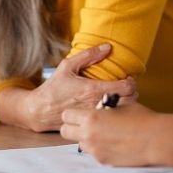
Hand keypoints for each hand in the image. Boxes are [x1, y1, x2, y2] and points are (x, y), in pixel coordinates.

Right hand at [2, 44, 135, 131]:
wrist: (40, 111)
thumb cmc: (53, 88)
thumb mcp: (67, 66)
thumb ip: (88, 55)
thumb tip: (107, 47)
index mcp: (94, 90)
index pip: (127, 88)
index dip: (131, 82)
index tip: (127, 79)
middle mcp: (97, 105)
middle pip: (130, 101)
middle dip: (132, 94)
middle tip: (125, 89)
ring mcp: (96, 117)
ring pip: (123, 112)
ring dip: (125, 104)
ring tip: (118, 98)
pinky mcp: (92, 125)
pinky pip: (112, 121)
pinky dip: (115, 115)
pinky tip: (108, 109)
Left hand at [60, 103, 172, 166]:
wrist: (156, 139)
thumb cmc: (141, 118)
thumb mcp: (121, 104)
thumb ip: (105, 104)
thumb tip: (100, 101)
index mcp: (91, 117)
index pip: (66, 115)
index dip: (72, 113)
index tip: (79, 113)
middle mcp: (88, 135)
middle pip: (65, 132)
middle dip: (72, 127)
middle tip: (84, 124)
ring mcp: (95, 150)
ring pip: (80, 144)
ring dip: (87, 139)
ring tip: (104, 134)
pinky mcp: (103, 161)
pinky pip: (94, 153)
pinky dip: (100, 148)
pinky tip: (114, 143)